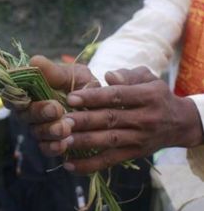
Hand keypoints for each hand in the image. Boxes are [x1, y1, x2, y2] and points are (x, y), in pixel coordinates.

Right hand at [15, 55, 98, 155]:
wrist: (105, 107)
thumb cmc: (83, 86)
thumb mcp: (73, 75)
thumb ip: (54, 72)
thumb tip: (34, 61)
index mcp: (30, 91)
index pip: (12, 94)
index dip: (15, 95)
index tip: (27, 94)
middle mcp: (30, 111)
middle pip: (24, 114)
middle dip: (39, 112)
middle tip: (56, 109)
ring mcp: (39, 129)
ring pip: (36, 132)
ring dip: (49, 130)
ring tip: (66, 128)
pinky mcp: (51, 144)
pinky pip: (45, 148)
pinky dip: (53, 147)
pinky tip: (63, 144)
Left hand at [62, 67, 202, 173]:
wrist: (180, 123)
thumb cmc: (155, 95)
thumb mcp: (148, 78)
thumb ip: (128, 75)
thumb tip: (109, 76)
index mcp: (147, 96)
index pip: (117, 96)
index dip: (93, 97)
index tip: (71, 98)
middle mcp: (144, 119)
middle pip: (110, 119)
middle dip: (83, 121)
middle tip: (61, 121)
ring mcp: (138, 139)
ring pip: (107, 141)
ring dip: (83, 142)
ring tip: (61, 142)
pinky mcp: (133, 154)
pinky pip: (109, 161)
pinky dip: (89, 165)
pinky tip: (69, 165)